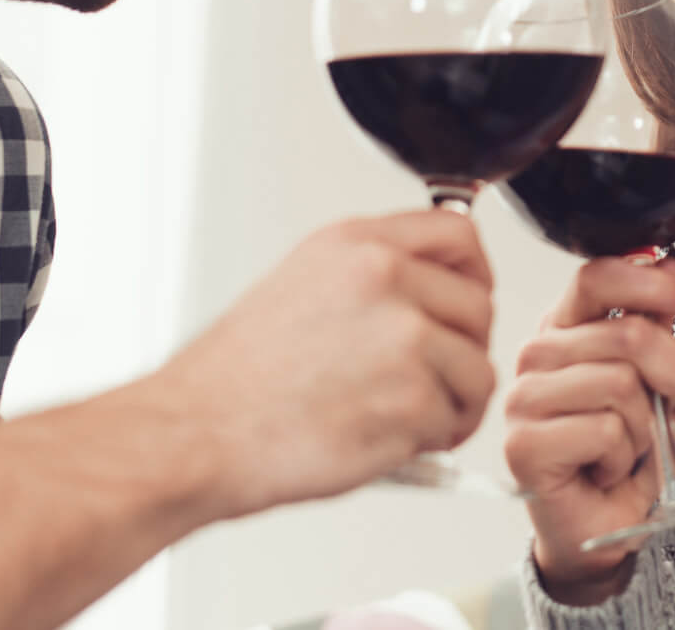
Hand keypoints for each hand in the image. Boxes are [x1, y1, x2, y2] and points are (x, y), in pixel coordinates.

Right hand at [152, 209, 495, 519]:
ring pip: (477, 367)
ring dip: (452, 401)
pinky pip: (457, 418)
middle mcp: (384, 277)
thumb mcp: (301, 284)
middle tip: (431, 381)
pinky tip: (390, 439)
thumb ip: (371, 274)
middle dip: (463, 350)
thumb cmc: (237, 378)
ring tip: (405, 417)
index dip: (474, 276)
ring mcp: (402, 335)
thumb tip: (433, 286)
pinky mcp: (410, 397)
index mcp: (356, 244)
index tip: (465, 306)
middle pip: (479, 305)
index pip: (459, 235)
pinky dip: (434, 438)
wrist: (196, 432)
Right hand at [503, 255, 674, 604]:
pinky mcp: (524, 445)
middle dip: (670, 378)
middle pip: (627, 334)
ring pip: (620, 385)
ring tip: (625, 448)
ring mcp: (524, 398)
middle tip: (661, 412)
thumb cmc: (629, 451)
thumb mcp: (658, 382)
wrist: (606, 524)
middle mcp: (536, 355)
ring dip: (645, 428)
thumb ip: (658, 326)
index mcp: (565, 328)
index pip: (598, 277)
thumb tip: (671, 265)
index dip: (651, 284)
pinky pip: (605, 431)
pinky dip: (624, 458)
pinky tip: (604, 471)